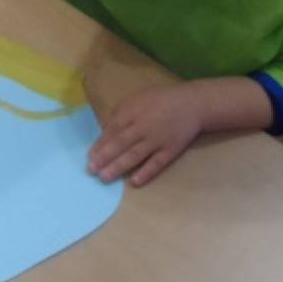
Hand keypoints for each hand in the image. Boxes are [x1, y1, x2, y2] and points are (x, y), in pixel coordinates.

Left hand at [87, 84, 202, 186]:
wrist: (193, 103)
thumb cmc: (161, 101)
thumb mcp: (138, 100)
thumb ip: (121, 115)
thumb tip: (104, 133)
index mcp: (133, 111)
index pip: (113, 129)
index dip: (100, 144)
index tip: (89, 157)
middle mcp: (144, 126)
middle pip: (121, 143)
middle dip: (105, 157)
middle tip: (91, 170)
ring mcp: (158, 139)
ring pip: (135, 155)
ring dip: (119, 166)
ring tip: (105, 177)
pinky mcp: (171, 149)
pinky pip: (157, 163)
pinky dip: (146, 172)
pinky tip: (134, 181)